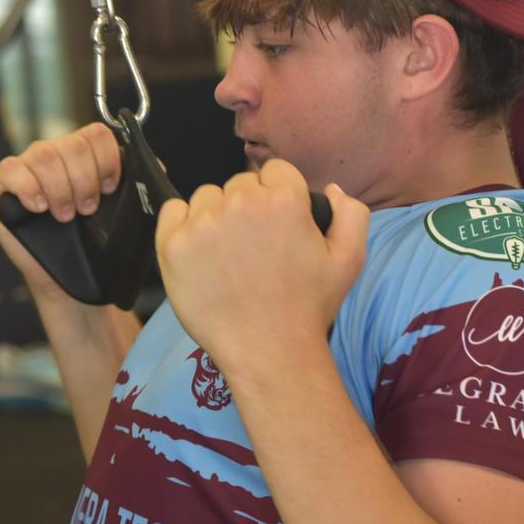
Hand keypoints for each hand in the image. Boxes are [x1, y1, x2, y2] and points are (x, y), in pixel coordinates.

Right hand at [0, 122, 120, 301]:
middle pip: (73, 144)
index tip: (110, 189)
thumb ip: (137, 185)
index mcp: (85, 153)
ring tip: (65, 215)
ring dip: (60, 189)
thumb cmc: (92, 241)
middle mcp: (56, 152)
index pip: (98, 134)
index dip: (107, 160)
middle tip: (87, 209)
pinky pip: (13, 169)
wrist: (66, 274)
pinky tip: (39, 207)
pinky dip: (30, 189)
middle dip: (85, 181)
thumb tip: (157, 168)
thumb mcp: (121, 212)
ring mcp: (28, 164)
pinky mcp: (3, 182)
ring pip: (45, 155)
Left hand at [155, 159, 369, 372]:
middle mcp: (241, 202)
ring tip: (228, 255)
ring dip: (216, 216)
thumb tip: (331, 189)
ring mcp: (203, 222)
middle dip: (248, 207)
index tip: (278, 226)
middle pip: (240, 184)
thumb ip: (352, 213)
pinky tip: (199, 253)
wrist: (269, 351)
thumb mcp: (349, 259)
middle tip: (253, 248)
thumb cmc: (309, 307)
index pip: (275, 171)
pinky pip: (172, 211)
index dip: (279, 197)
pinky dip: (182, 224)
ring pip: (207, 197)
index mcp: (284, 198)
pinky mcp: (173, 243)